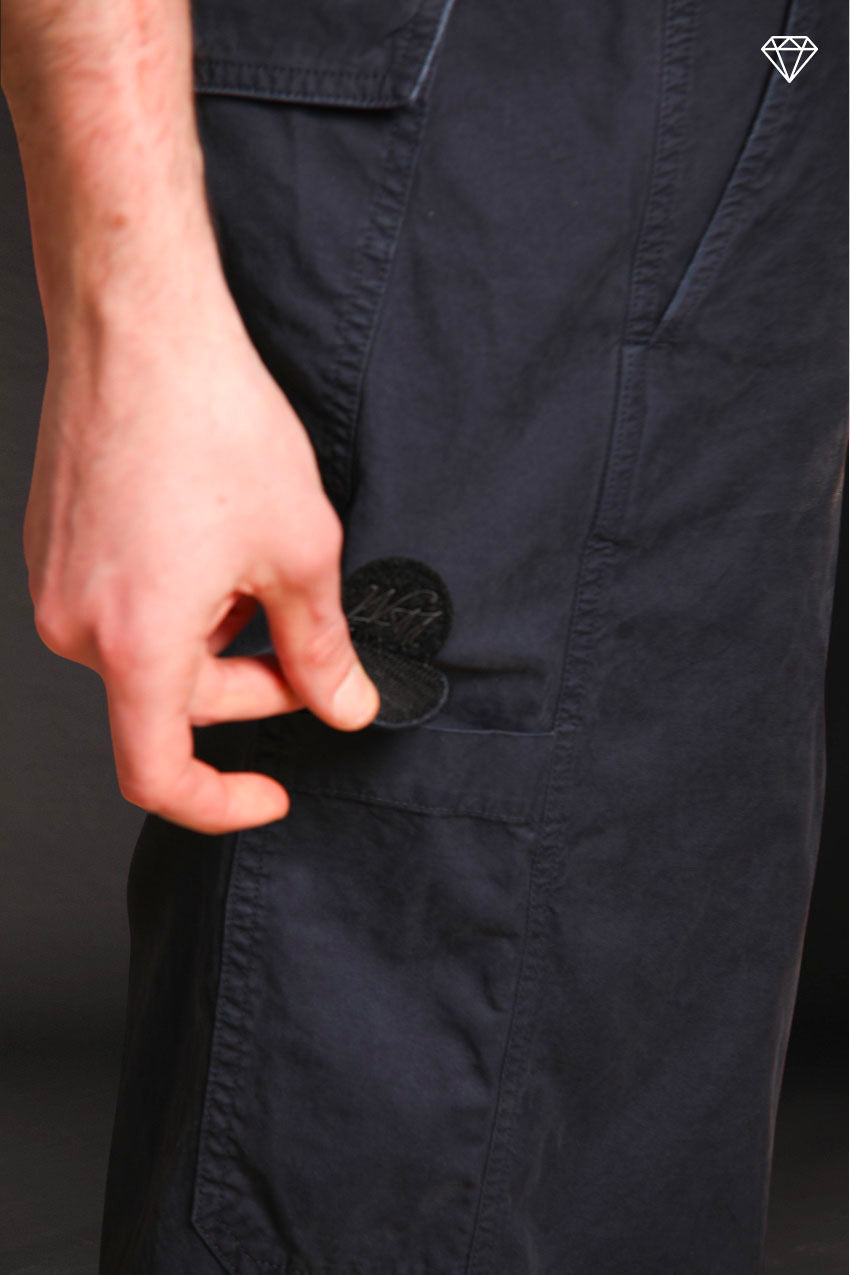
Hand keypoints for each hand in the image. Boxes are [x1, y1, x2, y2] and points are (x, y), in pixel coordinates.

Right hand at [23, 262, 379, 834]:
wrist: (139, 327)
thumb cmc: (211, 424)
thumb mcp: (300, 552)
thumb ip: (322, 650)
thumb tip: (345, 705)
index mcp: (133, 645)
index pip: (160, 775)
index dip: (221, 802)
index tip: (272, 792)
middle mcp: (76, 626)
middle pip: (173, 704)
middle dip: (253, 682)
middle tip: (309, 640)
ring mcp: (55, 585)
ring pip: (153, 653)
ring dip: (218, 633)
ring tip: (257, 558)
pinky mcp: (55, 549)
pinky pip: (125, 609)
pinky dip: (181, 600)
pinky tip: (214, 538)